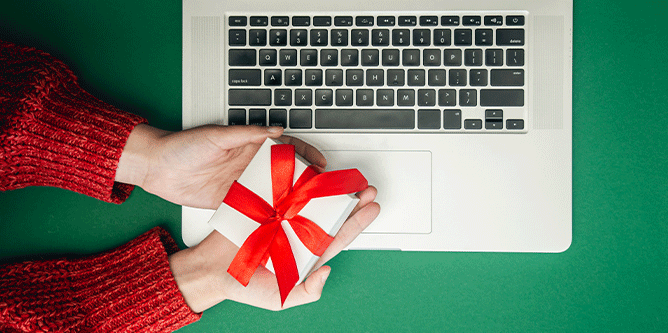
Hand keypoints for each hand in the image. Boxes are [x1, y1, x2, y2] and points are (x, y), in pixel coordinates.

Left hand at [115, 124, 325, 208]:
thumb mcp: (217, 135)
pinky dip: (268, 214)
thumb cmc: (183, 146)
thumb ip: (247, 133)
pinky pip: (255, 208)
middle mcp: (250, 165)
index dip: (305, 153)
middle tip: (320, 190)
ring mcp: (243, 185)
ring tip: (305, 208)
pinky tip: (279, 221)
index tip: (320, 162)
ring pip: (273, 192)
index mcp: (250, 145)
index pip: (285, 147)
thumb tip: (276, 130)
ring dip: (289, 199)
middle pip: (284, 172)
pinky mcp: (232, 202)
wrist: (158, 168)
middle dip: (304, 180)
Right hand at [168, 186, 379, 311]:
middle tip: (368, 189)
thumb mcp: (281, 298)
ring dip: (330, 188)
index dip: (357, 223)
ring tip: (346, 178)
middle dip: (352, 201)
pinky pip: (285, 190)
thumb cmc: (246, 287)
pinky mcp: (266, 204)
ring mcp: (282, 217)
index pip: (338, 237)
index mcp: (306, 253)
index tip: (373, 208)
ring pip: (312, 199)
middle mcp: (298, 232)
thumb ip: (306, 291)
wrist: (211, 271)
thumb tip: (327, 273)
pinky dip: (299, 181)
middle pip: (331, 214)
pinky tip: (315, 172)